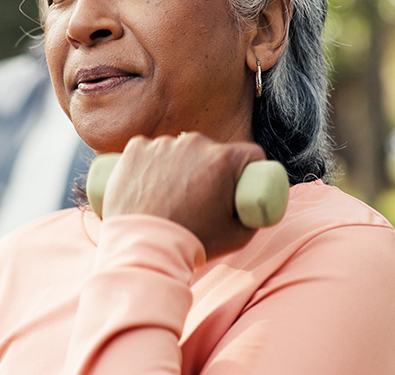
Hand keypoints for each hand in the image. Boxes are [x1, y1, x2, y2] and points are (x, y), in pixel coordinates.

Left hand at [102, 133, 264, 257]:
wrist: (142, 250)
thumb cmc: (192, 244)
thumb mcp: (238, 236)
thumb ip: (255, 217)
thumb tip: (258, 205)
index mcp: (224, 159)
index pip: (250, 154)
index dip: (250, 169)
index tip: (240, 183)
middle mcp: (194, 143)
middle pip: (211, 151)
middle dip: (209, 169)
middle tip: (198, 198)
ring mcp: (162, 144)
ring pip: (179, 151)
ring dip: (179, 166)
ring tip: (169, 197)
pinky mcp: (136, 148)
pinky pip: (150, 151)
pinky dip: (151, 165)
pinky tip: (148, 187)